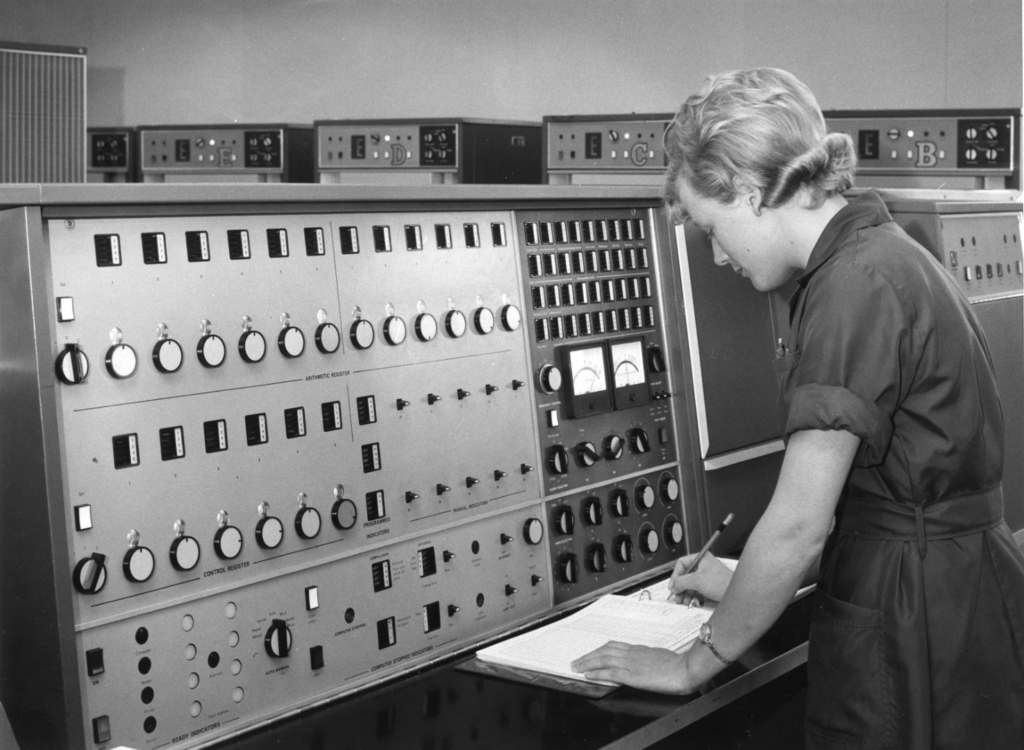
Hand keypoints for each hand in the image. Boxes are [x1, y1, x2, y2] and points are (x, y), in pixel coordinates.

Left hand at [570, 641, 698, 693]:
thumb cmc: (679, 664)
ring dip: (587, 663)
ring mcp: (632, 664)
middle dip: (588, 656)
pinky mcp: (633, 676)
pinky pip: (610, 673)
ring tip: (576, 667)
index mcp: (639, 649)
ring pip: (603, 660)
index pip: (613, 646)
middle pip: (604, 651)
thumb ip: (648, 658)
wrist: (686, 668)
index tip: (590, 653)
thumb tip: (643, 662)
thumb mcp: (660, 657)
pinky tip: (588, 675)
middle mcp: (632, 654)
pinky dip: (597, 673)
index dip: (599, 650)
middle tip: (576, 661)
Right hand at [668, 553, 731, 604]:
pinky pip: (696, 591)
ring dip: (685, 594)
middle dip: (680, 587)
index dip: (675, 575)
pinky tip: (691, 602)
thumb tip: (673, 586)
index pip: (682, 564)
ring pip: (690, 585)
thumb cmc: (722, 583)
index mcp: (701, 559)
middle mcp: (703, 566)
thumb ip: (682, 582)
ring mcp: (706, 577)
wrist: (737, 595)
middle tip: (676, 597)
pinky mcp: (709, 587)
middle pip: (685, 576)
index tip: (672, 586)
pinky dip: (692, 597)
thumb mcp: (697, 581)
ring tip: (683, 602)